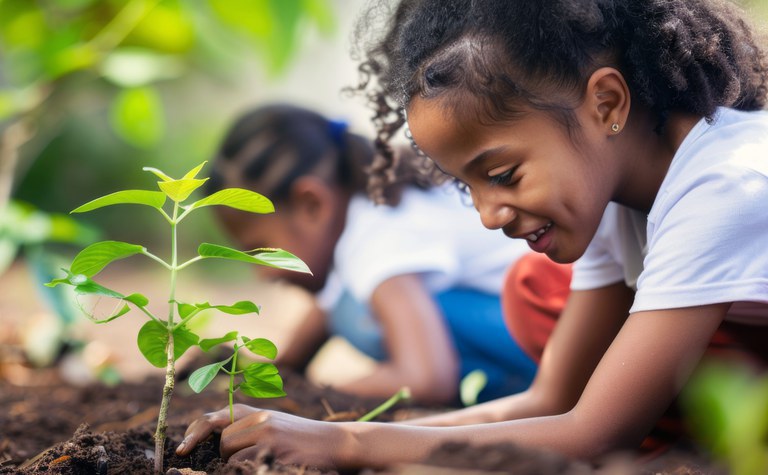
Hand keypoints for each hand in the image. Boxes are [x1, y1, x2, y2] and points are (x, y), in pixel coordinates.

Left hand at [176, 404, 346, 469]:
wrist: (337, 442)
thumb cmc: (302, 440)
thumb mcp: (272, 426)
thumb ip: (245, 429)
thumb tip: (212, 444)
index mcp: (254, 411)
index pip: (211, 419)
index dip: (193, 434)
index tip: (182, 450)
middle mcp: (259, 418)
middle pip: (222, 442)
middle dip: (224, 458)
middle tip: (237, 463)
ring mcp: (268, 433)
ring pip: (232, 455)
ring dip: (239, 465)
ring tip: (263, 461)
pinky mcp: (275, 449)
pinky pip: (246, 464)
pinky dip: (250, 467)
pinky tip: (269, 464)